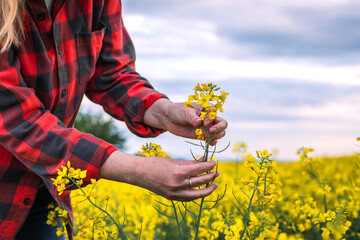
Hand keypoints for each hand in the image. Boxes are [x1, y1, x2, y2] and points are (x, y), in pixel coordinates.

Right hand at [100, 151, 218, 200]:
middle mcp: (177, 184)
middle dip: (210, 177)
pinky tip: (201, 191)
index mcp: (178, 172)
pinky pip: (187, 198)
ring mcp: (174, 193)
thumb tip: (204, 160)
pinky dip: (196, 195)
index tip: (214, 163)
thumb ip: (189, 162)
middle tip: (217, 172)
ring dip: (207, 190)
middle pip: (200, 182)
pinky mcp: (171, 198)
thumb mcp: (174, 161)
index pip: (199, 169)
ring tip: (214, 185)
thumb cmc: (155, 163)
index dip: (209, 166)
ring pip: (196, 194)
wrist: (139, 173)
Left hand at [144, 98, 227, 144]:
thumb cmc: (178, 111)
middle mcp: (210, 118)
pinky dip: (212, 142)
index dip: (213, 120)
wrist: (169, 119)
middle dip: (219, 129)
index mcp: (208, 108)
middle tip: (210, 132)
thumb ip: (193, 118)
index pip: (217, 115)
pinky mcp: (202, 135)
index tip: (204, 123)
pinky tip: (208, 143)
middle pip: (223, 124)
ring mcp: (207, 127)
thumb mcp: (185, 113)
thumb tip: (199, 123)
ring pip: (219, 133)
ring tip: (207, 138)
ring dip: (216, 136)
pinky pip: (212, 139)